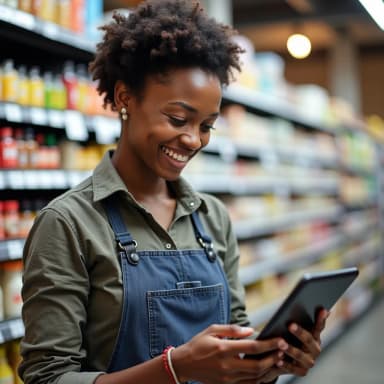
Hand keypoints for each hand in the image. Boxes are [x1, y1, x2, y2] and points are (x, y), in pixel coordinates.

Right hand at [171, 324, 287, 383]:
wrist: (184, 365)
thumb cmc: (198, 343)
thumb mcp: (212, 330)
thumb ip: (232, 329)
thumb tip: (251, 330)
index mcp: (223, 349)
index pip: (252, 347)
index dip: (268, 344)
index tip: (280, 340)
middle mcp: (227, 366)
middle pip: (257, 365)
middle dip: (273, 358)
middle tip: (284, 350)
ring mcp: (227, 378)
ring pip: (255, 377)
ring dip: (269, 369)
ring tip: (279, 359)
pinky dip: (260, 378)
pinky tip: (266, 370)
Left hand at [278, 308, 329, 376]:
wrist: (284, 360)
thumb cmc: (289, 337)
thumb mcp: (293, 329)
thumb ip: (297, 319)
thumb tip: (297, 303)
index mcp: (315, 337)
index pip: (319, 327)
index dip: (321, 319)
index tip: (322, 309)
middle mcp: (315, 349)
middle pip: (309, 340)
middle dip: (300, 332)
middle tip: (290, 325)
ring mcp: (309, 361)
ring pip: (300, 355)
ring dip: (291, 349)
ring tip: (281, 343)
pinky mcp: (301, 372)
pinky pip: (292, 368)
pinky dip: (285, 363)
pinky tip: (277, 359)